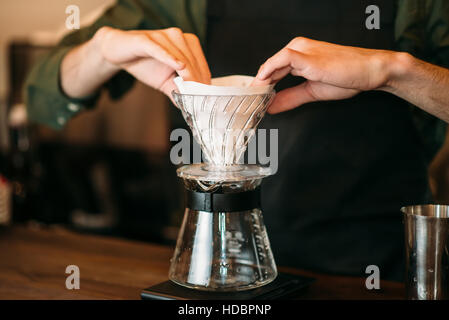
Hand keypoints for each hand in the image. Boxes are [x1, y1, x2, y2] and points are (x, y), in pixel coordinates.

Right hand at [94, 26, 210, 96]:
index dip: (204, 80)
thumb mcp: (164, 81)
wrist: (118, 51)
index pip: (200, 64)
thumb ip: (177, 91)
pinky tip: (178, 66)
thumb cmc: (144, 63)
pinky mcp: (145, 39)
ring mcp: (162, 36)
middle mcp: (177, 36)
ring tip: (191, 87)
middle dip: (197, 79)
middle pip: (192, 61)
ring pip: (180, 55)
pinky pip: (160, 49)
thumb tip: (190, 106)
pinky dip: (169, 57)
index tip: (206, 96)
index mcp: (186, 44)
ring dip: (187, 72)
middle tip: (198, 96)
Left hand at [254, 37, 393, 113]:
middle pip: (269, 67)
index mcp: (299, 56)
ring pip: (272, 64)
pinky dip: (269, 72)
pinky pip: (281, 59)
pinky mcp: (307, 56)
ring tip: (252, 99)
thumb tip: (271, 107)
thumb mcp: (311, 91)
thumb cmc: (346, 77)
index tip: (254, 101)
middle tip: (248, 103)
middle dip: (257, 87)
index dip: (261, 86)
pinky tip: (262, 85)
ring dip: (259, 82)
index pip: (273, 70)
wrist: (369, 71)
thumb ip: (290, 98)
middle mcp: (298, 49)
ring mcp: (302, 51)